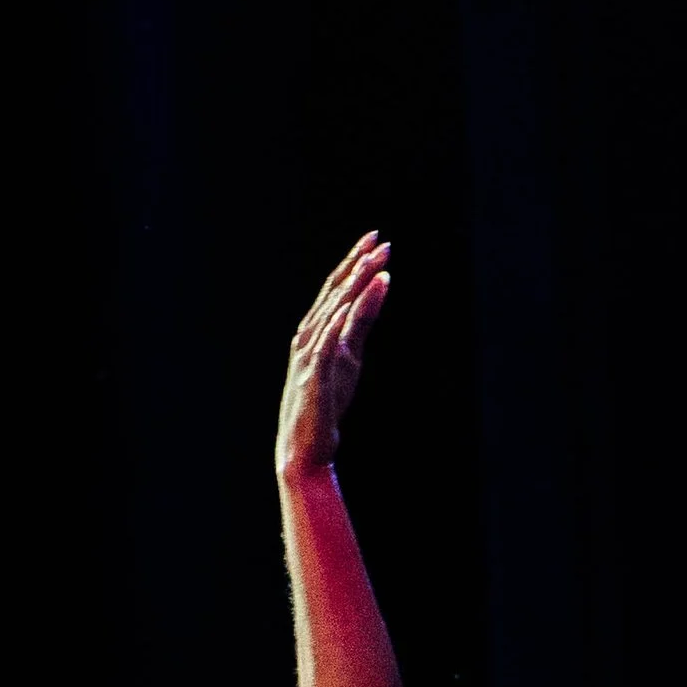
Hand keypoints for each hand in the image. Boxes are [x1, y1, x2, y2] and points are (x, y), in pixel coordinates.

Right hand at [276, 235, 389, 480]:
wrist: (305, 446)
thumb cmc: (326, 401)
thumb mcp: (350, 357)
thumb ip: (360, 324)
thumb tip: (378, 289)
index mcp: (315, 329)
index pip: (336, 288)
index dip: (355, 262)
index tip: (376, 240)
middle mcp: (307, 335)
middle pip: (335, 293)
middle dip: (358, 266)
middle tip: (380, 242)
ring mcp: (308, 355)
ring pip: (332, 313)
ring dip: (354, 288)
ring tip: (374, 265)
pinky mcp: (313, 377)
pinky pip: (326, 345)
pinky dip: (338, 324)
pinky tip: (352, 305)